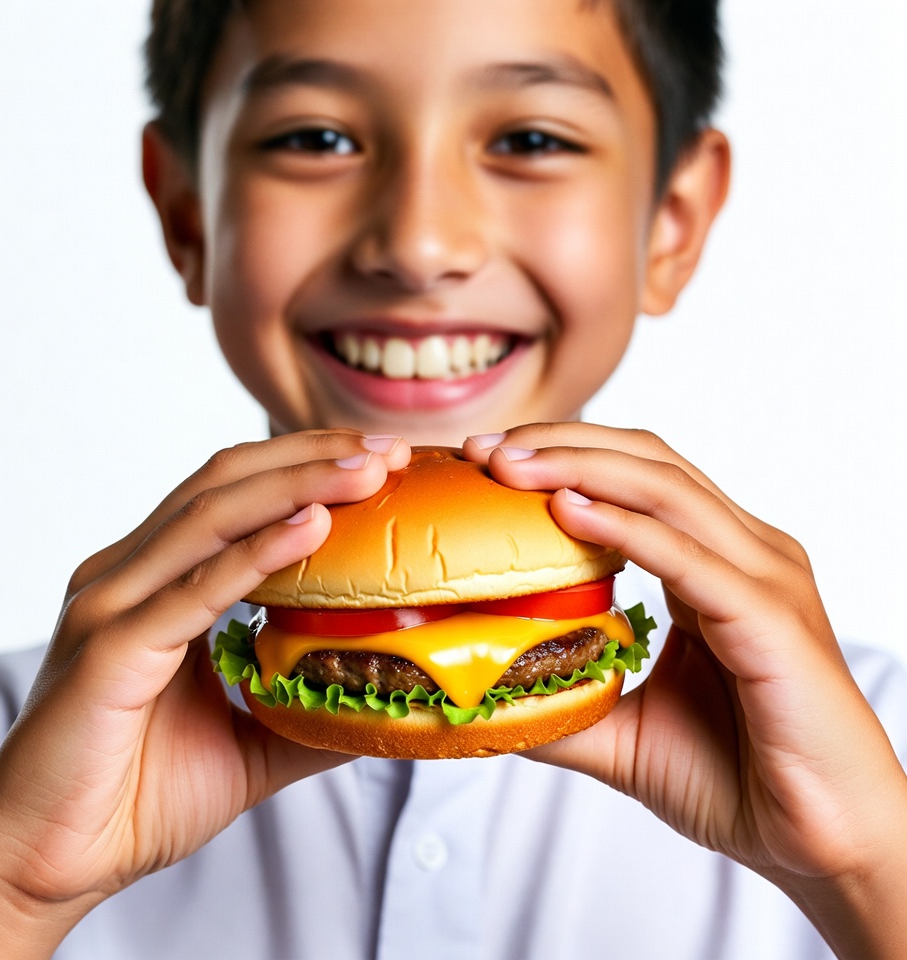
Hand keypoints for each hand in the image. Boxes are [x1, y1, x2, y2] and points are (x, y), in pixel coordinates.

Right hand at [0, 430, 409, 957]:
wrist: (46, 864)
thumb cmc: (136, 798)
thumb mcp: (250, 742)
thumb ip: (308, 709)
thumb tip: (382, 699)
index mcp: (153, 582)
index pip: (234, 495)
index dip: (305, 465)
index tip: (382, 458)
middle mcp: (128, 576)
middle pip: (225, 484)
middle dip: (311, 457)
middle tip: (389, 450)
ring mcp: (111, 605)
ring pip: (210, 518)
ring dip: (295, 486)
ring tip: (366, 471)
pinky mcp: (110, 649)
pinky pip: (194, 590)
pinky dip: (256, 554)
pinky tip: (313, 529)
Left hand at [464, 424, 906, 959]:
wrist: (821, 846)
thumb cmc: (739, 779)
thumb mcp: (625, 731)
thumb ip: (565, 703)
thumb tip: (488, 696)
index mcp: (716, 563)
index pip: (637, 477)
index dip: (563, 456)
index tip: (488, 460)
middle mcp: (745, 553)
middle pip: (648, 462)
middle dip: (561, 445)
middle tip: (484, 449)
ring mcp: (764, 578)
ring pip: (666, 490)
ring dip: (580, 468)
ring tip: (509, 465)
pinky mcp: (772, 619)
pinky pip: (688, 558)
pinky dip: (625, 529)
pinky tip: (568, 512)